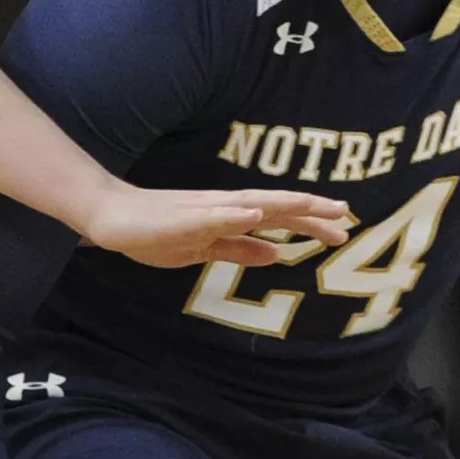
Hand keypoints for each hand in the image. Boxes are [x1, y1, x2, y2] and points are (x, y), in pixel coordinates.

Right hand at [78, 181, 351, 268]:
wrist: (112, 217)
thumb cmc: (156, 231)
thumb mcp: (203, 248)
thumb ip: (237, 249)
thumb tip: (275, 255)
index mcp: (229, 217)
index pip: (277, 218)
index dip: (310, 221)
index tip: (343, 228)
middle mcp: (223, 207)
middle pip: (274, 206)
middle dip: (309, 210)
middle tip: (346, 215)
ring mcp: (203, 209)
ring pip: (251, 204)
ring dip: (282, 203)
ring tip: (313, 203)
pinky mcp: (182, 217)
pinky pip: (213, 216)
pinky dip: (236, 213)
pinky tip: (255, 213)